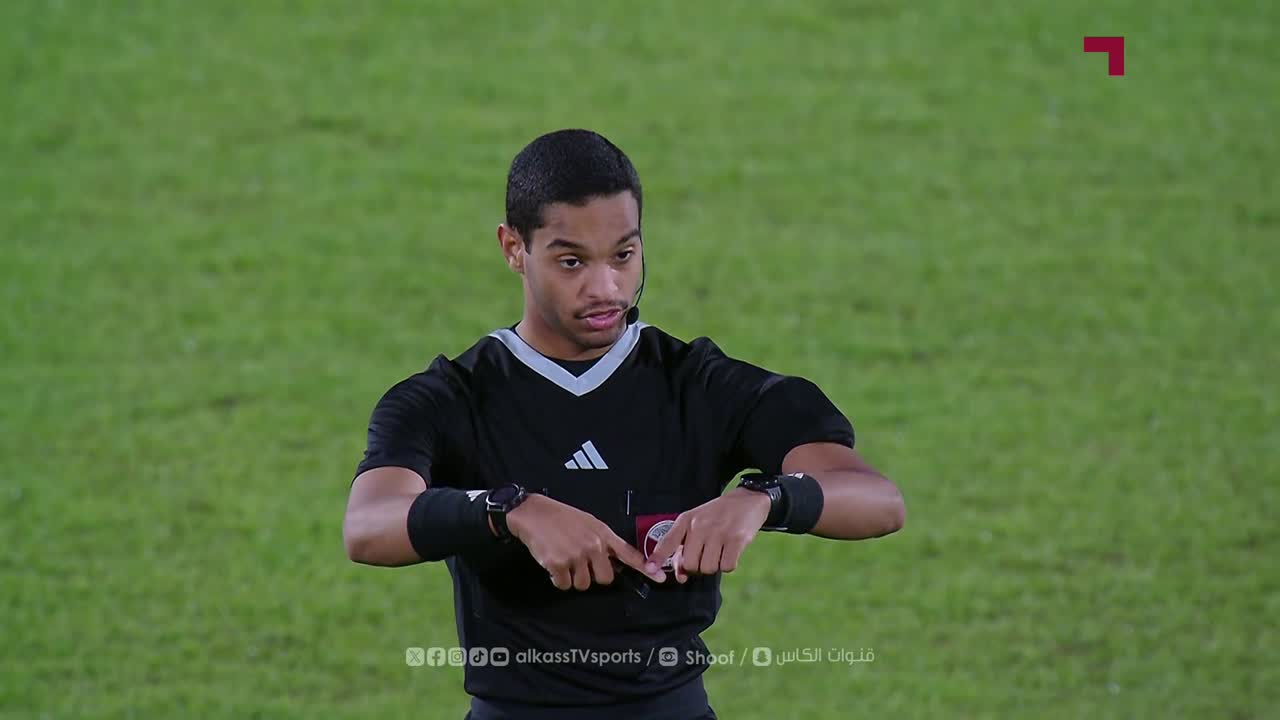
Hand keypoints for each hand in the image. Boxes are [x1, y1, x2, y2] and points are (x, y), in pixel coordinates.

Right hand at [507, 494, 666, 589]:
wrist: (533, 513)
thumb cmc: (560, 517)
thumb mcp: (589, 523)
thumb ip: (603, 541)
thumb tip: (613, 561)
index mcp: (602, 534)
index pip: (628, 553)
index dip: (644, 568)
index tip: (661, 578)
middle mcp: (593, 545)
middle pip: (605, 579)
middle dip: (592, 576)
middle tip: (579, 563)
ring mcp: (576, 555)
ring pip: (583, 584)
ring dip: (572, 578)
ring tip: (563, 559)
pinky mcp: (558, 564)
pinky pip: (564, 585)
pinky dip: (557, 579)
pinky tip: (552, 564)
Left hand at [648, 488, 771, 580]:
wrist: (747, 500)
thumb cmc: (718, 515)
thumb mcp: (697, 522)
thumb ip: (685, 547)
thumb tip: (680, 576)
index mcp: (686, 520)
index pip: (667, 542)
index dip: (657, 557)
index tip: (649, 569)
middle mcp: (699, 526)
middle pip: (690, 564)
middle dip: (698, 566)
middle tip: (707, 555)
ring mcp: (718, 532)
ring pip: (708, 568)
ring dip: (714, 566)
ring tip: (719, 551)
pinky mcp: (736, 539)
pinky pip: (727, 566)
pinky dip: (729, 564)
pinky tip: (730, 552)